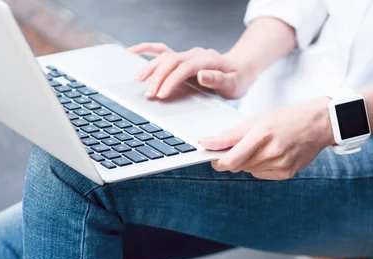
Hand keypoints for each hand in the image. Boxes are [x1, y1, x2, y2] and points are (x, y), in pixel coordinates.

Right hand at [128, 42, 257, 99]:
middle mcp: (195, 54)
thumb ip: (218, 80)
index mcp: (208, 60)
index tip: (162, 95)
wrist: (240, 69)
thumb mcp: (233, 84)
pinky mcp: (181, 58)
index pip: (185, 68)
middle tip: (149, 94)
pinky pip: (161, 50)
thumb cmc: (236, 79)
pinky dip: (146, 50)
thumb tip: (201, 75)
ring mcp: (187, 54)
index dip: (172, 81)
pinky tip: (132, 52)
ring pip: (164, 56)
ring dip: (150, 67)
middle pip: (172, 60)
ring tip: (139, 81)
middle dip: (158, 77)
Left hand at [199, 97, 335, 179]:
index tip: (213, 156)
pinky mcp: (286, 174)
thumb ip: (230, 135)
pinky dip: (260, 166)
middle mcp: (271, 152)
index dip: (218, 161)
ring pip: (249, 170)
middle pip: (237, 166)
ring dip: (247, 162)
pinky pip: (261, 174)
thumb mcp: (257, 120)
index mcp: (261, 135)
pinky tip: (271, 154)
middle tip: (241, 145)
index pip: (230, 160)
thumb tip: (207, 143)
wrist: (319, 124)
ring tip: (261, 147)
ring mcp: (280, 165)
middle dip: (233, 158)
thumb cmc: (286, 119)